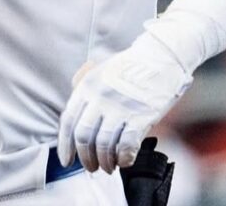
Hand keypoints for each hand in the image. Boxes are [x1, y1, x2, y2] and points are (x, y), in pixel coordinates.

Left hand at [57, 34, 191, 173]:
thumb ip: (85, 93)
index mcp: (86, 87)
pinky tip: (125, 161)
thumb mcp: (98, 73)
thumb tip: (75, 123)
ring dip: (106, 162)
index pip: (68, 122)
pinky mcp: (140, 116)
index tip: (66, 161)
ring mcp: (119, 107)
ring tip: (109, 167)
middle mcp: (99, 97)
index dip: (65, 145)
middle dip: (86, 158)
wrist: (160, 57)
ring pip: (104, 145)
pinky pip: (127, 145)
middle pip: (84, 137)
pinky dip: (124, 158)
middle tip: (91, 167)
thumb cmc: (129, 68)